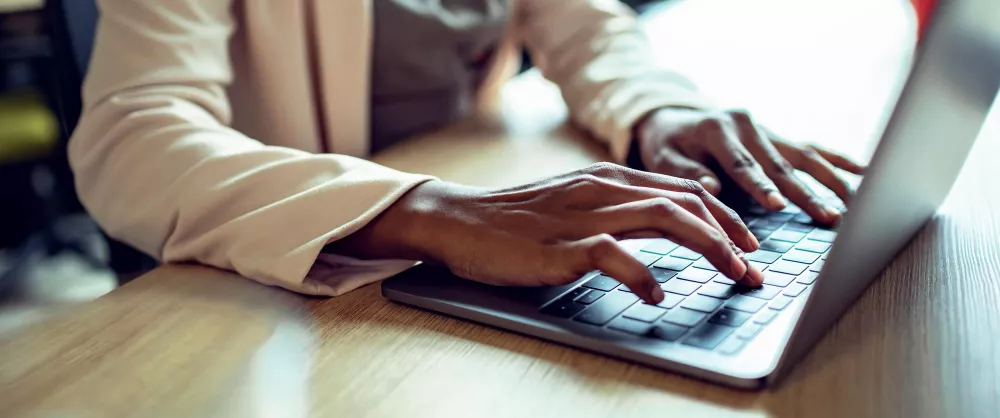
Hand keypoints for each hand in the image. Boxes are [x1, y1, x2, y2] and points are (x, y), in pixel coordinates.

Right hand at [329, 163, 764, 303]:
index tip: (750, 245)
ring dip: (708, 248)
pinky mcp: (561, 245)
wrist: (460, 219)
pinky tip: (658, 294)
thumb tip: (668, 225)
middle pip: (687, 200)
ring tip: (733, 275)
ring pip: (663, 219)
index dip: (726, 217)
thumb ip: (619, 209)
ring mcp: (583, 214)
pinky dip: (643, 273)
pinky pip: (614, 255)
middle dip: (732, 234)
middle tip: (757, 268)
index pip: (685, 188)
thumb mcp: (577, 202)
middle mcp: (604, 188)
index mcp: (610, 177)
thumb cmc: (518, 219)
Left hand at [634, 107, 865, 223]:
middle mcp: (748, 125)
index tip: (778, 205)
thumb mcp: (662, 158)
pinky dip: (837, 160)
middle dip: (805, 193)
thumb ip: (686, 171)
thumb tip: (713, 187)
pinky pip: (812, 148)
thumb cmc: (668, 145)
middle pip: (780, 164)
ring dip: (830, 181)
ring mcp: (767, 129)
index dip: (761, 186)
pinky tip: (864, 172)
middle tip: (828, 216)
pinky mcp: (779, 137)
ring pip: (804, 155)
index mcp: (718, 129)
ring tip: (853, 204)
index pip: (742, 163)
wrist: (675, 120)